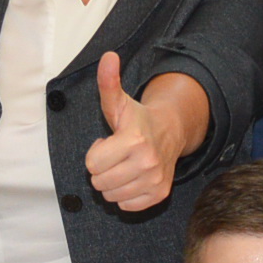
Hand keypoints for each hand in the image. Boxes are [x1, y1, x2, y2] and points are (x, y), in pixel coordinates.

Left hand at [82, 52, 181, 212]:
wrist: (171, 131)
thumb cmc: (137, 119)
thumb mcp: (118, 102)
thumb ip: (108, 82)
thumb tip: (108, 56)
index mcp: (133, 140)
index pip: (92, 164)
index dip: (95, 153)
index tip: (108, 142)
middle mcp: (146, 163)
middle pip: (99, 182)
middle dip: (102, 169)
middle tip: (115, 155)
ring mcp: (154, 180)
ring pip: (111, 196)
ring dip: (112, 182)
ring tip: (123, 165)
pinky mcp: (159, 194)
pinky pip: (127, 206)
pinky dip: (125, 195)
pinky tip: (132, 177)